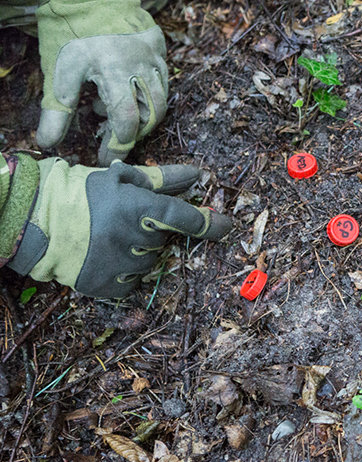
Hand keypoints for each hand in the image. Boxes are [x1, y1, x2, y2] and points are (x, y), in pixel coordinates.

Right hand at [6, 158, 231, 297]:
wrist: (33, 219)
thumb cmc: (80, 192)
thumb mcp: (121, 178)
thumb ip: (163, 180)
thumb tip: (198, 175)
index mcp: (138, 208)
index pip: (186, 219)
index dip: (210, 224)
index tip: (227, 226)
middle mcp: (132, 239)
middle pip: (164, 242)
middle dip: (152, 233)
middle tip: (124, 222)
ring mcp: (118, 265)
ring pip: (148, 263)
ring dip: (138, 252)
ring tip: (109, 238)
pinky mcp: (104, 286)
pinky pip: (131, 284)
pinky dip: (125, 273)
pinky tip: (106, 256)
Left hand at [35, 0, 168, 164]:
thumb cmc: (69, 31)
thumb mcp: (59, 70)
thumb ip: (56, 109)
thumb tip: (47, 143)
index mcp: (113, 71)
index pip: (126, 120)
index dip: (117, 144)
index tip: (104, 159)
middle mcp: (140, 65)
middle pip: (151, 114)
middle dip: (135, 133)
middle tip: (113, 139)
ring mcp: (153, 57)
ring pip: (161, 100)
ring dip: (144, 115)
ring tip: (119, 115)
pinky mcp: (159, 50)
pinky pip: (163, 81)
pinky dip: (149, 95)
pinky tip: (129, 94)